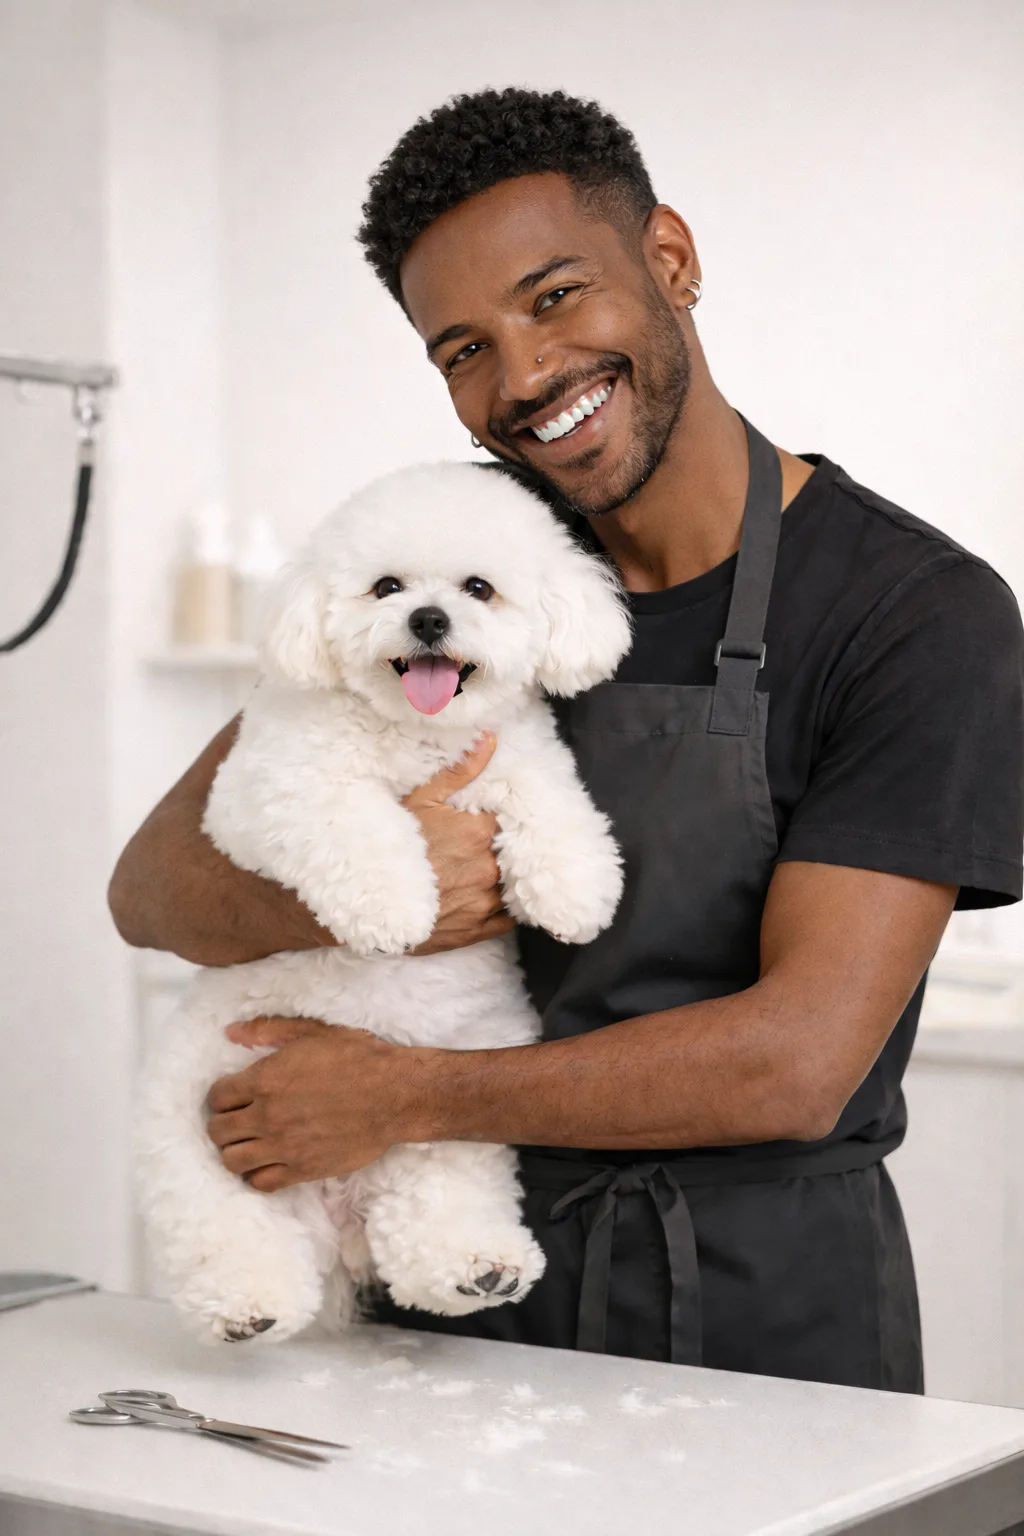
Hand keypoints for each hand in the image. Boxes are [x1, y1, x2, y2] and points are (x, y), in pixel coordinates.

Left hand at [207, 1016, 427, 1189]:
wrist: (395, 1095)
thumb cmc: (358, 1058)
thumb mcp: (314, 1032)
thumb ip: (269, 1030)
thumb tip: (231, 1032)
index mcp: (266, 1079)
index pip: (217, 1097)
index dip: (222, 1096)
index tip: (233, 1097)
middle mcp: (267, 1115)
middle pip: (218, 1132)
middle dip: (223, 1124)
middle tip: (239, 1120)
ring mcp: (283, 1146)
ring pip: (232, 1161)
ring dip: (236, 1151)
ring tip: (250, 1143)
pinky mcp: (302, 1170)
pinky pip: (261, 1183)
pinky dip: (257, 1175)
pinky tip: (268, 1163)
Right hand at [403, 734, 513, 953]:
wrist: (364, 906)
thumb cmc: (389, 848)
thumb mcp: (419, 800)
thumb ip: (460, 770)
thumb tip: (491, 738)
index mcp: (478, 832)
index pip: (509, 818)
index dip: (499, 818)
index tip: (488, 818)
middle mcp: (488, 867)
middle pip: (511, 851)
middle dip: (501, 846)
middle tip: (481, 844)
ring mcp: (484, 902)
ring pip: (512, 884)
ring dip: (504, 876)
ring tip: (483, 870)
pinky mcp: (478, 929)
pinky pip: (509, 917)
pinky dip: (504, 906)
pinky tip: (489, 896)